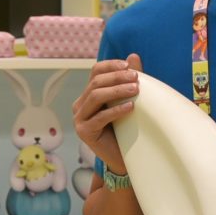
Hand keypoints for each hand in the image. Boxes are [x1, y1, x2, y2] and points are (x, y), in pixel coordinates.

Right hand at [73, 54, 141, 173]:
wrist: (122, 158)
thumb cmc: (125, 129)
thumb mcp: (128, 101)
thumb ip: (129, 80)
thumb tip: (133, 55)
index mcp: (88, 95)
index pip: (95, 72)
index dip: (110, 66)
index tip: (129, 66)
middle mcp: (80, 105)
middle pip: (95, 83)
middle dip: (117, 77)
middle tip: (136, 78)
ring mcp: (79, 119)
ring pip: (96, 96)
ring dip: (117, 91)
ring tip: (135, 90)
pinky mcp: (84, 132)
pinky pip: (100, 117)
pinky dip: (116, 110)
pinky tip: (130, 107)